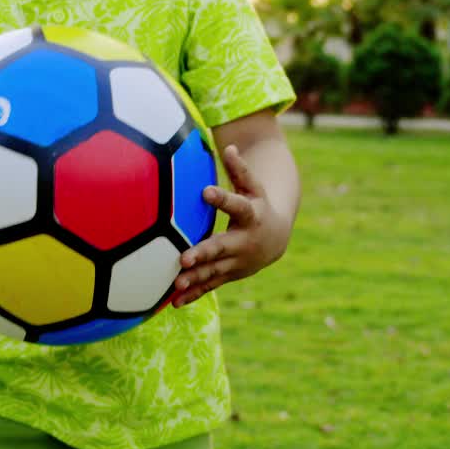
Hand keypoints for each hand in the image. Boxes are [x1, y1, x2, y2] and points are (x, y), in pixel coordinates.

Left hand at [173, 144, 288, 306]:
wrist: (275, 239)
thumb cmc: (257, 205)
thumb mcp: (252, 187)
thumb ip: (240, 170)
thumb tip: (230, 146)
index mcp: (250, 215)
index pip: (237, 204)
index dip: (222, 198)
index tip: (205, 191)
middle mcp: (245, 242)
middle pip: (222, 247)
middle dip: (203, 253)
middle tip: (183, 258)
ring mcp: (238, 262)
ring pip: (215, 271)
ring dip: (195, 278)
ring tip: (174, 284)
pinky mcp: (229, 275)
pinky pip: (210, 286)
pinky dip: (194, 295)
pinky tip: (174, 302)